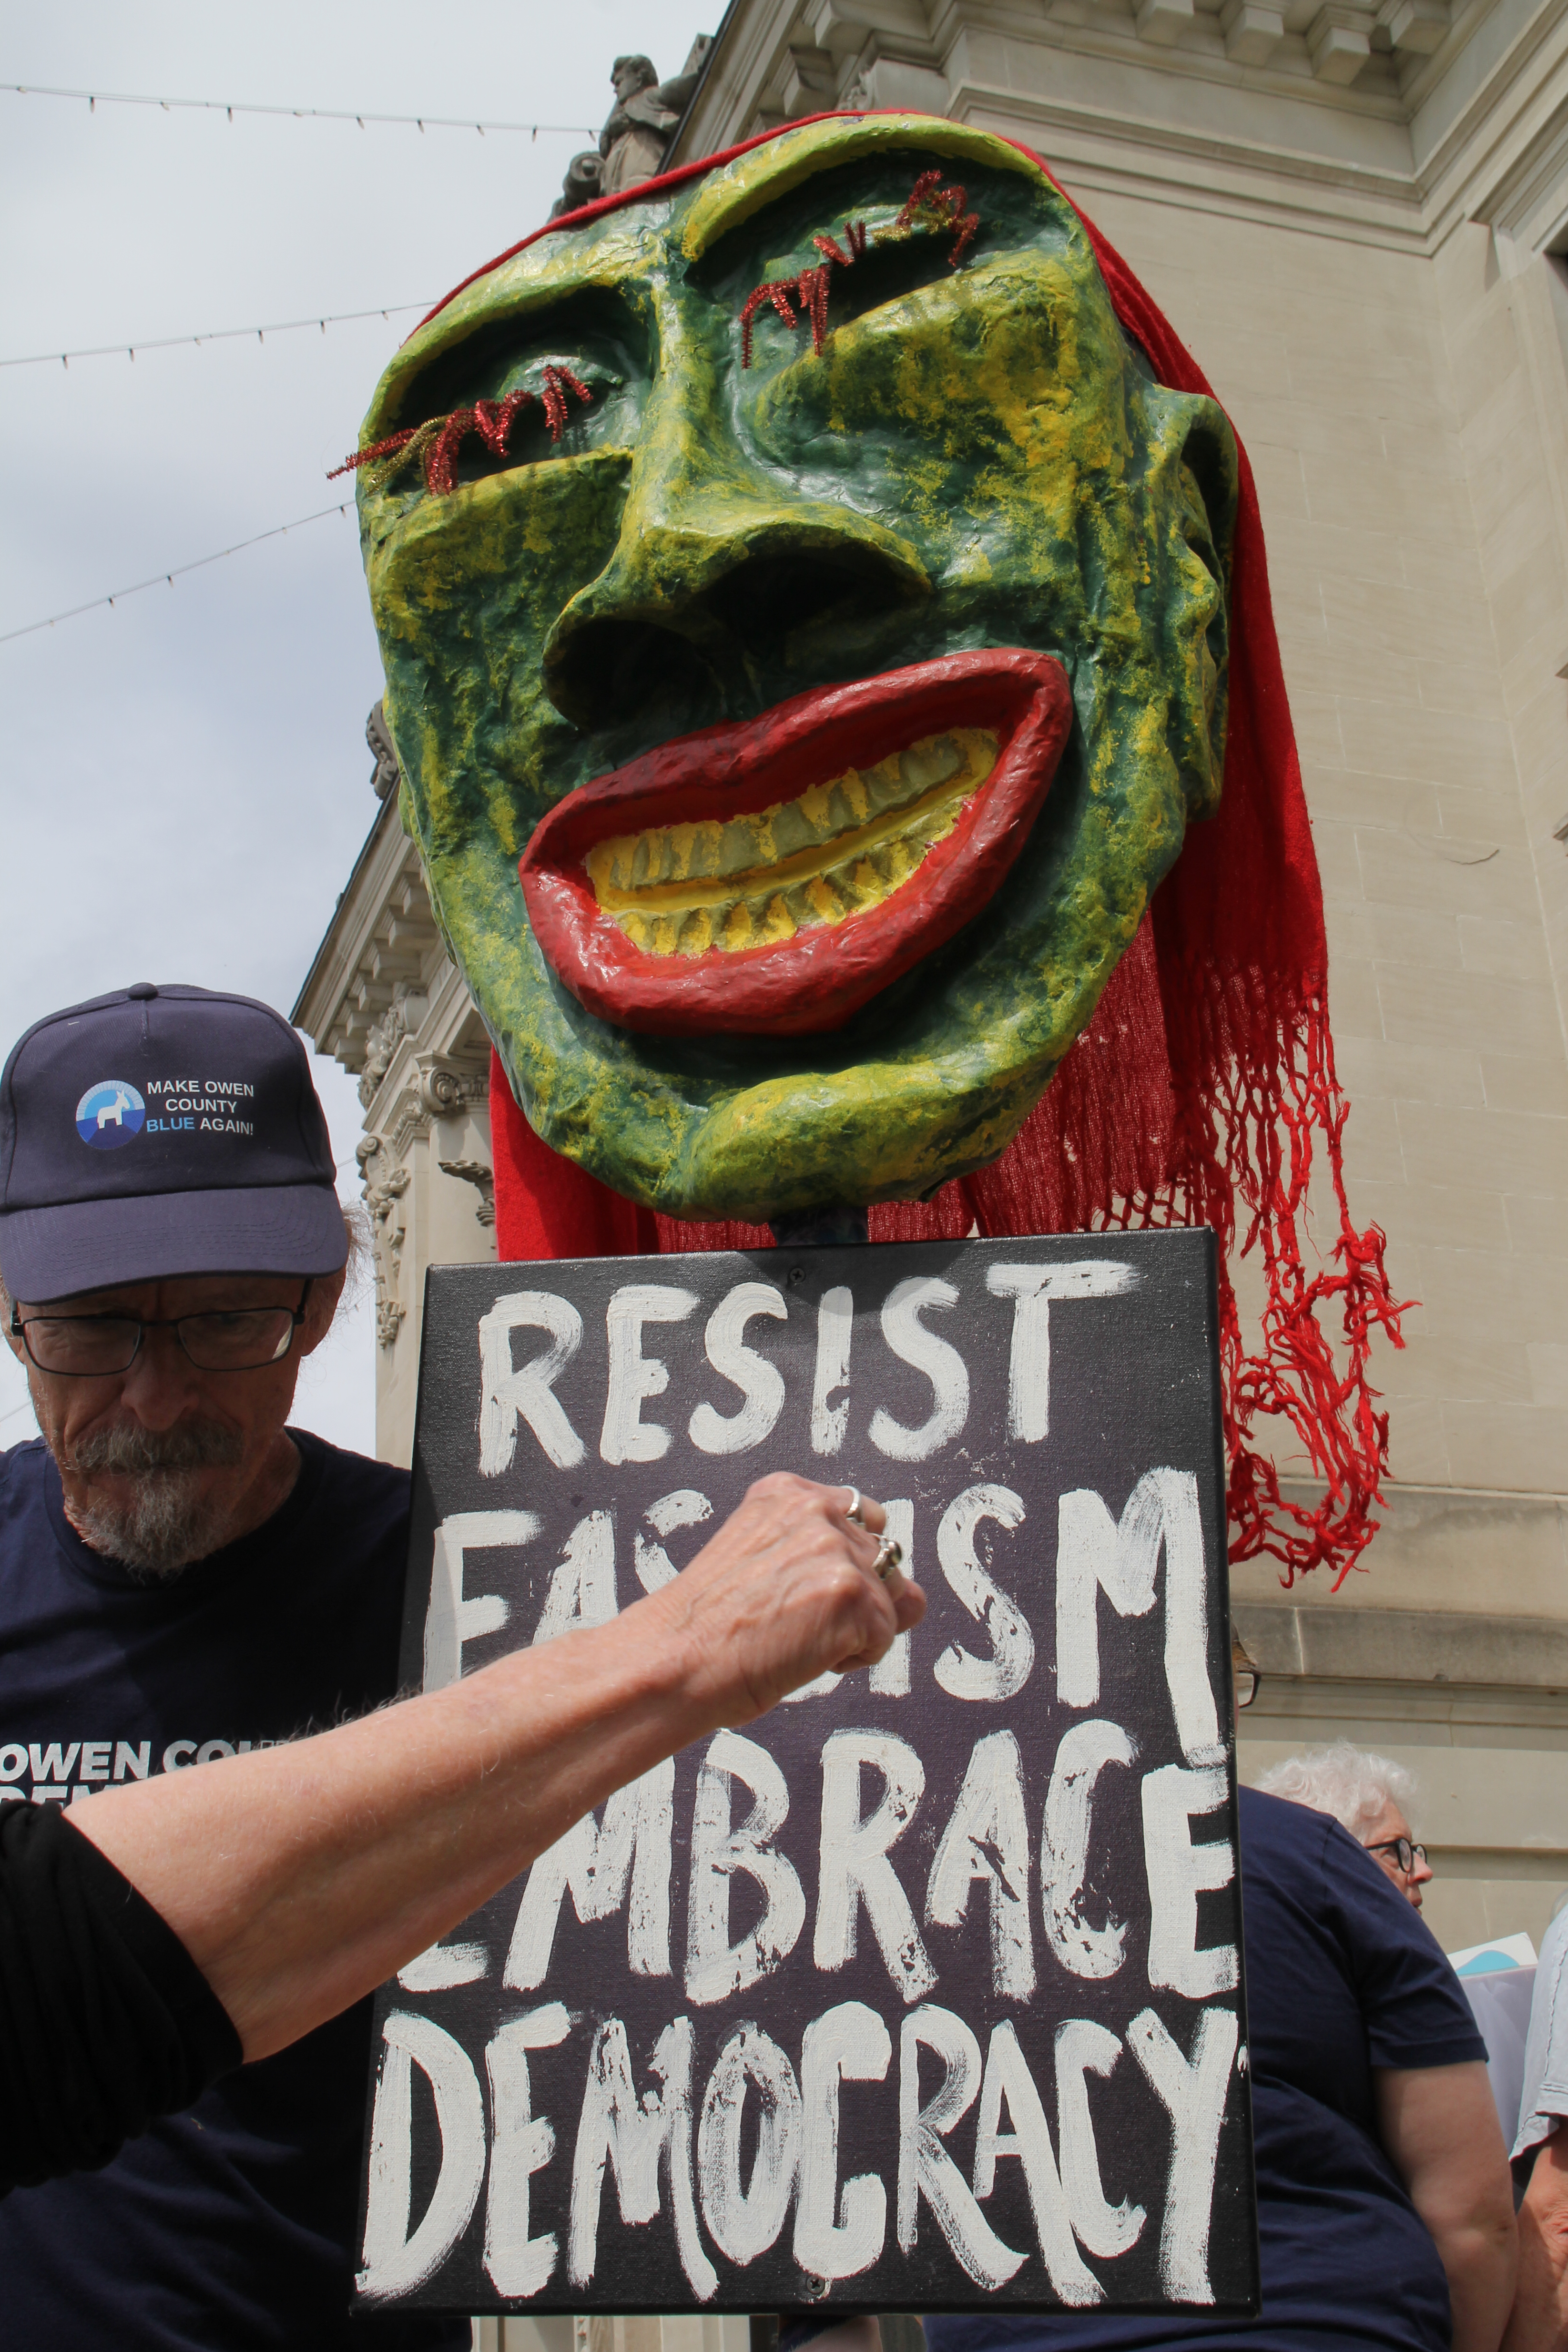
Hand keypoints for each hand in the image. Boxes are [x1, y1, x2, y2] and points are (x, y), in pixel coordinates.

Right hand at [637, 1472, 924, 1728]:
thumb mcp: (762, 1559)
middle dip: (855, 1600)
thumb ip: (826, 1553)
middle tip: (794, 1624)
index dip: (844, 1564)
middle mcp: (817, 1511)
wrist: (676, 1660)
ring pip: (890, 1600)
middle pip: (883, 1561)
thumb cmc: (707, 1626)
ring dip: (856, 1629)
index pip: (860, 1518)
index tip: (803, 1591)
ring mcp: (838, 1551)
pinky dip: (853, 1659)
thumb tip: (915, 1596)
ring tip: (798, 1641)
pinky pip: (883, 1637)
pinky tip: (804, 1659)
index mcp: (787, 1492)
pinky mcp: (853, 1596)